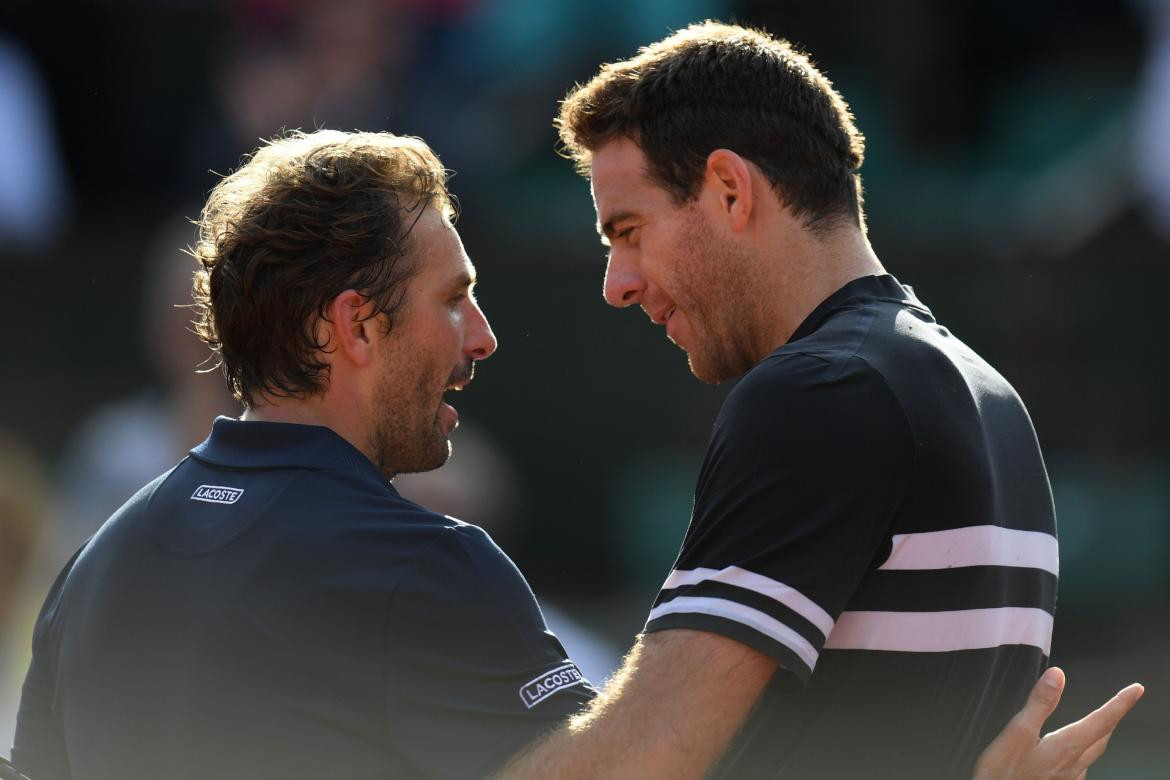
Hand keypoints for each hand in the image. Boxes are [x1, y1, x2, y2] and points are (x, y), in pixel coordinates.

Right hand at [972, 667, 1144, 779]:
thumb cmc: (1004, 774)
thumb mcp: (1017, 732)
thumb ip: (1039, 703)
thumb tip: (1057, 676)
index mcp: (1065, 747)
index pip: (1101, 721)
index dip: (1120, 703)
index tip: (1135, 690)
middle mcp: (1072, 765)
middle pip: (1102, 738)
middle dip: (1113, 719)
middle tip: (1122, 704)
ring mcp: (1067, 778)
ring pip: (1093, 754)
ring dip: (1100, 736)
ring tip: (1102, 725)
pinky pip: (1080, 767)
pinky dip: (1083, 753)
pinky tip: (1074, 754)